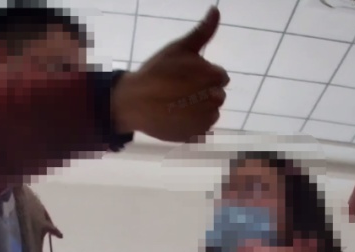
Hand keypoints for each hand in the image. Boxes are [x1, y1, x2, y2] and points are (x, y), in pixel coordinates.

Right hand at [111, 7, 228, 141]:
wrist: (133, 103)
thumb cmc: (157, 72)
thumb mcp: (179, 47)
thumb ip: (202, 32)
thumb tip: (216, 10)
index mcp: (213, 76)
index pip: (221, 77)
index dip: (203, 75)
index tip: (186, 77)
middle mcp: (214, 99)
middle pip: (217, 95)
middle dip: (202, 91)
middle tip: (179, 90)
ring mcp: (206, 120)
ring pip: (212, 112)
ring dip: (199, 108)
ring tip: (177, 104)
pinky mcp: (197, 135)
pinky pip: (203, 128)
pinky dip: (192, 123)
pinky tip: (177, 116)